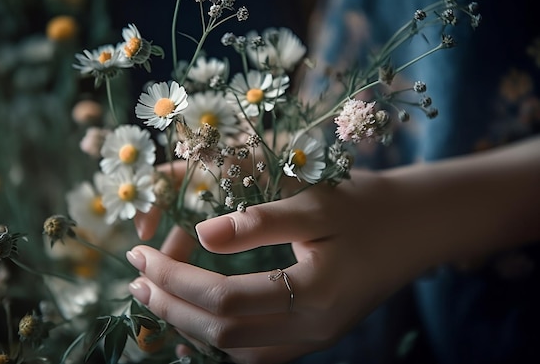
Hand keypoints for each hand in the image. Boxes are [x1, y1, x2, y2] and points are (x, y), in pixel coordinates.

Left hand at [127, 170, 431, 363]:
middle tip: (135, 277)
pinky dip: (219, 337)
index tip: (140, 254)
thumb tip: (200, 234)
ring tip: (156, 294)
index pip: (223, 298)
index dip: (174, 279)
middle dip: (170, 305)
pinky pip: (256, 352)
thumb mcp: (315, 202)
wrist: (415, 226)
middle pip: (222, 333)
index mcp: (314, 293)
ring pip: (236, 351)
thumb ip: (260, 221)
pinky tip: (199, 316)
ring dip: (189, 324)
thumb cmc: (367, 205)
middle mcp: (314, 329)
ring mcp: (316, 339)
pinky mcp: (316, 336)